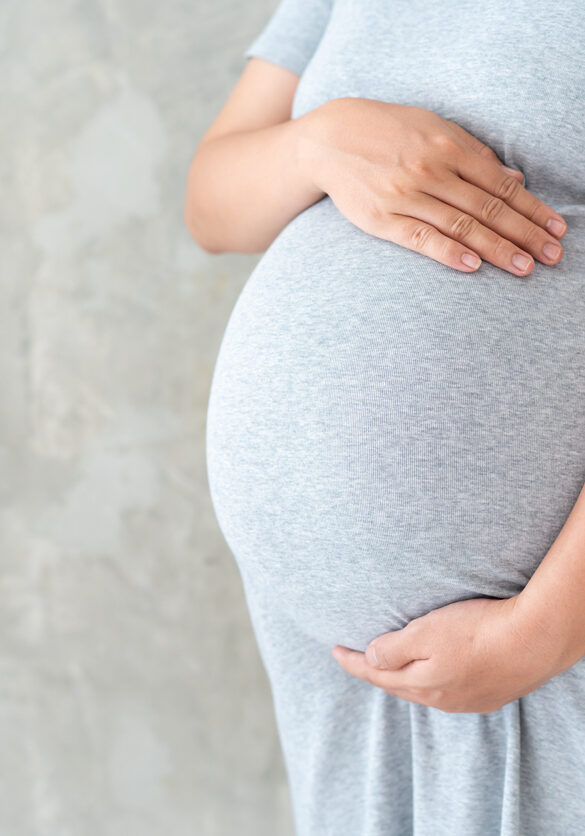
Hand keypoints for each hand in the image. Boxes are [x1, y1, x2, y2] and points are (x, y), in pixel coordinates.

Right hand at [300, 97, 566, 275]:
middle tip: (551, 256)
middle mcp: (430, 171)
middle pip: (487, 208)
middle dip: (524, 234)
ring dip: (497, 248)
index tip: (556, 229)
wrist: (330, 138)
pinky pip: (420, 238)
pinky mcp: (381, 219)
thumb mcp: (433, 129)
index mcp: (448, 147)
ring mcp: (405, 196)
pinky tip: (473, 265)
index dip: (532, 209)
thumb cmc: (388, 132)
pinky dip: (447, 252)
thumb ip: (474, 154)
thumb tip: (514, 178)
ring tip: (524, 267)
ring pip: (461, 226)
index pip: (501, 185)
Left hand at [331, 595, 564, 713]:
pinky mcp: (489, 694)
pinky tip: (434, 674)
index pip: (375, 673)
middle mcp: (441, 699)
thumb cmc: (477, 631)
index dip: (352, 661)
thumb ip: (394, 648)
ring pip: (423, 690)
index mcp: (421, 684)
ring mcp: (467, 700)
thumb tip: (370, 658)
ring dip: (402, 678)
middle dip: (374, 671)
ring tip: (390, 666)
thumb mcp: (425, 632)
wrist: (534, 641)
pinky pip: (448, 691)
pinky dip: (430, 680)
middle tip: (355, 658)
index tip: (334, 649)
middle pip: (397, 685)